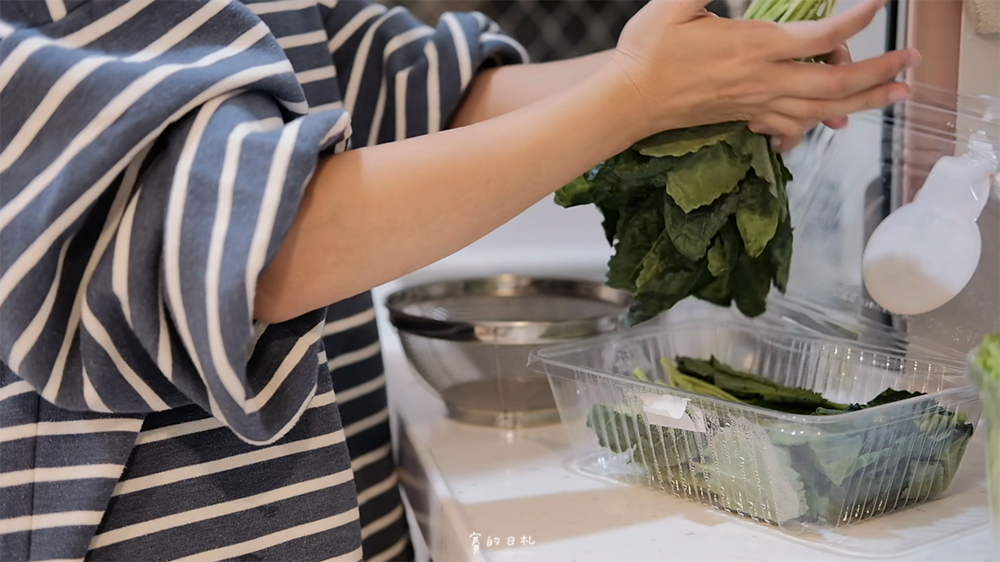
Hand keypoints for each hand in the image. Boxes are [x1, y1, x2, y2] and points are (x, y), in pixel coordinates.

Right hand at [610, 0, 918, 141]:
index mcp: (754, 46)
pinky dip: (820, 123)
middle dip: (881, 71)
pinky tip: (838, 120)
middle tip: (912, 60)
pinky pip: (793, 126)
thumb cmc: (647, 51)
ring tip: (898, 93)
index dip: (858, 19)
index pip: (823, 37)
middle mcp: (763, 79)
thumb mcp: (675, 2)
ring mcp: (757, 103)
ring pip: (823, 110)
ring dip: (865, 102)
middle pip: (836, 83)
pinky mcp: (746, 116)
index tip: (880, 3)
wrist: (629, 100)